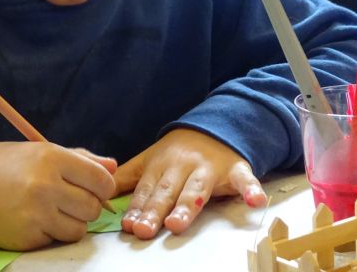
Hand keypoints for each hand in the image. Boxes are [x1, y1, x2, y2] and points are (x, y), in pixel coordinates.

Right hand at [0, 142, 115, 249]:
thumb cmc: (5, 164)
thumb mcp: (41, 151)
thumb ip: (81, 159)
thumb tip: (113, 167)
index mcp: (52, 158)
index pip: (101, 180)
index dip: (103, 186)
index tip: (93, 187)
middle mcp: (45, 186)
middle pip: (93, 207)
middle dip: (87, 205)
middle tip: (69, 199)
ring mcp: (35, 215)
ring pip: (79, 229)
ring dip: (72, 222)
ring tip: (52, 210)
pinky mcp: (26, 238)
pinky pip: (57, 240)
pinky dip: (52, 233)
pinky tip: (35, 220)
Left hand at [113, 128, 265, 238]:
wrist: (214, 127)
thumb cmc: (177, 152)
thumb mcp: (150, 160)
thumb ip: (128, 177)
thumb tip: (101, 193)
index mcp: (161, 165)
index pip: (147, 189)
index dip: (138, 207)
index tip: (129, 225)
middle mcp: (183, 166)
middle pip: (168, 192)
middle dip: (155, 210)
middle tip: (145, 229)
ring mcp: (210, 168)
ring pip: (197, 189)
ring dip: (187, 206)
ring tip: (177, 223)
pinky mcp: (236, 170)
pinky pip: (245, 180)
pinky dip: (251, 190)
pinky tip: (255, 202)